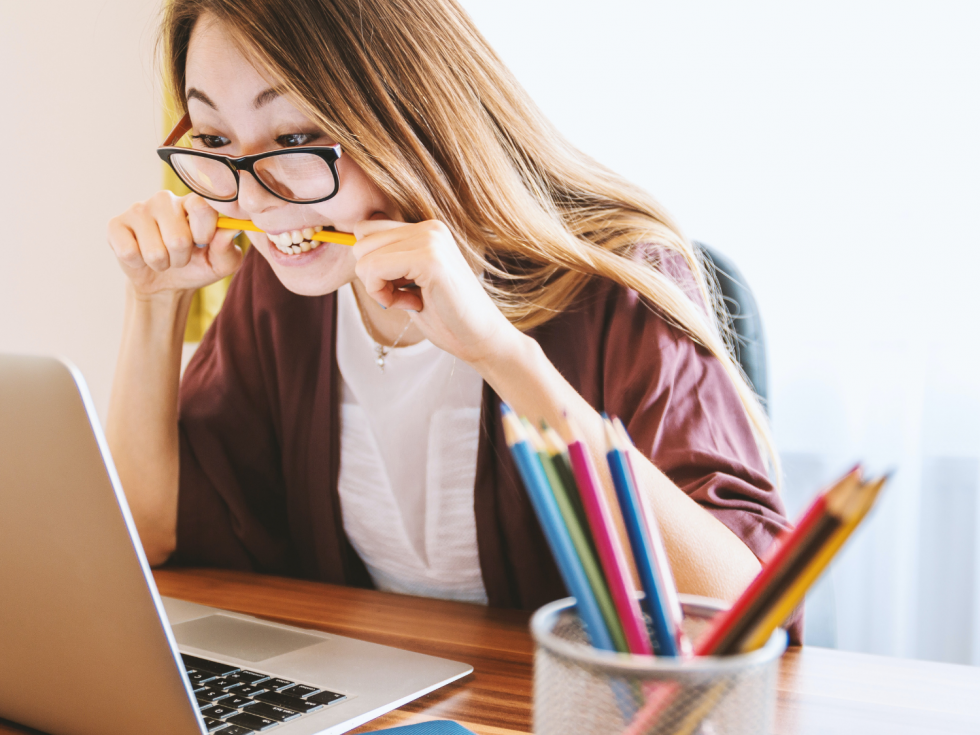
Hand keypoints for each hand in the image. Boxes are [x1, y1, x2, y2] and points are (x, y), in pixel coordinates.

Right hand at [108, 191, 242, 297]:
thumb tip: (230, 230)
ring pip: (154, 251)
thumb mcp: (220, 263)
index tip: (203, 243)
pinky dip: (139, 264)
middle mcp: (165, 199)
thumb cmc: (197, 266)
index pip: (202, 207)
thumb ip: (228, 248)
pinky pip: (129, 252)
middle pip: (178, 238)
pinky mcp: (116, 224)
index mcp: (193, 202)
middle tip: (179, 256)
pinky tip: (140, 256)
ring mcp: (139, 209)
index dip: (204, 233)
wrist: (165, 283)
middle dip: (181, 258)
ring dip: (162, 263)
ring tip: (162, 258)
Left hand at [351, 219, 520, 365]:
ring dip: (378, 287)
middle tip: (403, 296)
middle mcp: (429, 227)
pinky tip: (411, 304)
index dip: (372, 264)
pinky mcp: (430, 259)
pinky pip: (374, 269)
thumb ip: (388, 261)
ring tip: (410, 300)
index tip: (399, 287)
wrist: (482, 339)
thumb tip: (352, 246)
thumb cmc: (446, 316)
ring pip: (364, 256)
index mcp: (426, 229)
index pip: (366, 230)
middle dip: (372, 276)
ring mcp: (431, 239)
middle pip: (360, 241)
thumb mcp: (410, 281)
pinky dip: (383, 295)